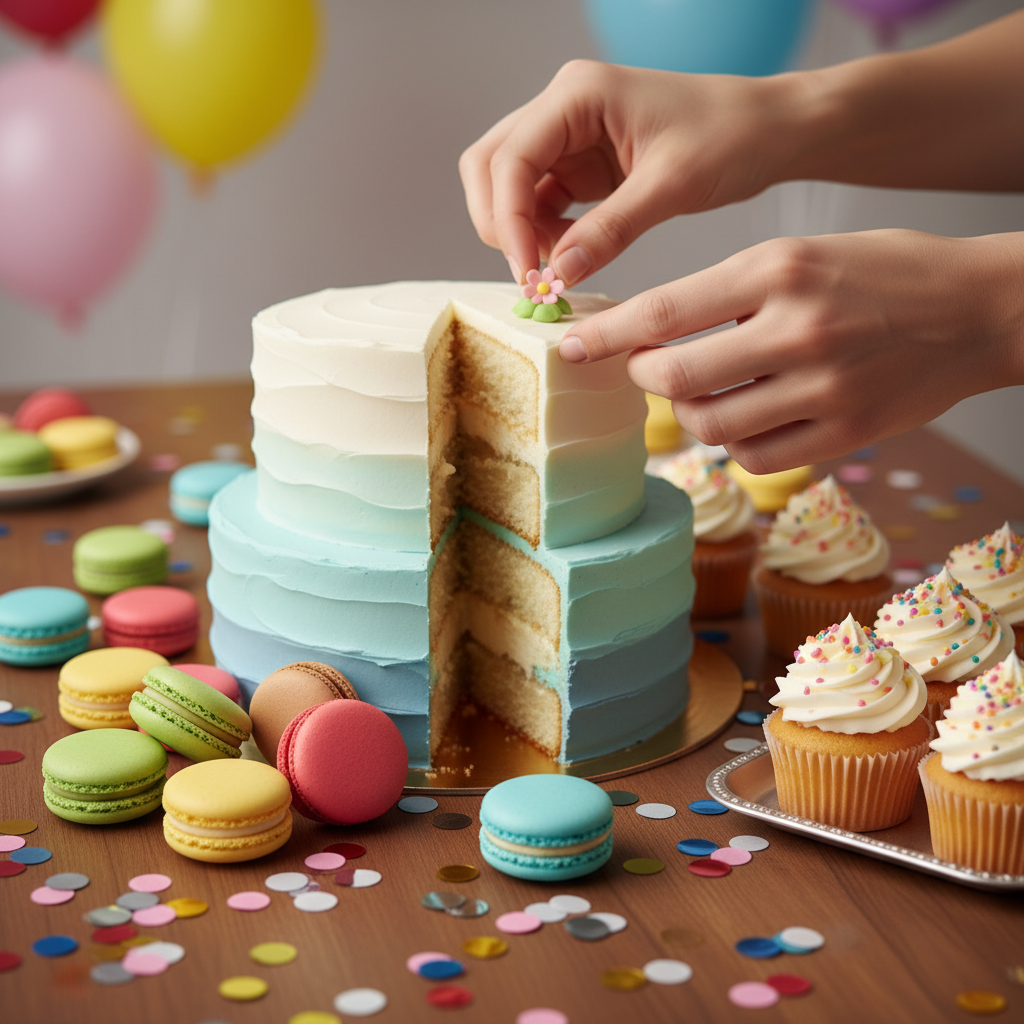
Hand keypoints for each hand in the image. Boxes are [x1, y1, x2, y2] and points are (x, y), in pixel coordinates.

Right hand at [458, 60, 797, 285]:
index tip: (527, 273)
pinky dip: (545, 237)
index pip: (510, 158)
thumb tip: (559, 274)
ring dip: (520, 234)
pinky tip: (571, 260)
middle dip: (500, 224)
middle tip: (531, 276)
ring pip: (509, 189)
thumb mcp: (671, 186)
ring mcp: (569, 138)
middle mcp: (563, 109)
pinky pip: (540, 205)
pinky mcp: (581, 168)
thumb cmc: (731, 136)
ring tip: (558, 272)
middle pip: (492, 167)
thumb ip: (610, 230)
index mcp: (578, 94)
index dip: (506, 219)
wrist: (768, 131)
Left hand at [556, 229, 1023, 472]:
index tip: (569, 345)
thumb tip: (652, 338)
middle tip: (646, 370)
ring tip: (705, 391)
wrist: (979, 309)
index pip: (662, 312)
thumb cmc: (881, 273)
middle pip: (673, 378)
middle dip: (644, 378)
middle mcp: (796, 328)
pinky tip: (747, 417)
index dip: (604, 336)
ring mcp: (823, 387)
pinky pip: (752, 457)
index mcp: (778, 269)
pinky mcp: (844, 433)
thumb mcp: (801, 255)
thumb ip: (727, 293)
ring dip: (689, 413)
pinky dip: (733, 443)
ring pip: (708, 424)